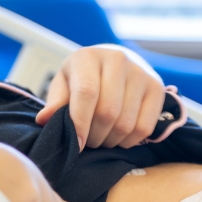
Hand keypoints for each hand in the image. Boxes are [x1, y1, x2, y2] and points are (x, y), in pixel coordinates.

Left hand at [36, 44, 164, 149]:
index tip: (76, 144)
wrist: (113, 62)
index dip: (80, 123)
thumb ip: (55, 102)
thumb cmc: (82, 76)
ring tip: (100, 139)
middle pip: (108, 112)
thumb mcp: (63, 83)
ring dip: (111, 140)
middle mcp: (118, 60)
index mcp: (88, 57)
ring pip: (126, 123)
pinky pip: (145, 127)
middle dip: (94, 136)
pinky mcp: (157, 87)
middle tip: (87, 141)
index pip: (86, 93)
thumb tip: (44, 120)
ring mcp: (140, 73)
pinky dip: (130, 141)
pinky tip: (118, 138)